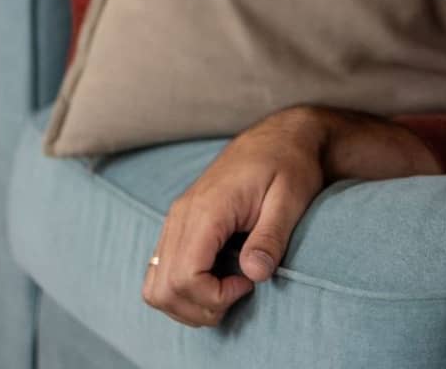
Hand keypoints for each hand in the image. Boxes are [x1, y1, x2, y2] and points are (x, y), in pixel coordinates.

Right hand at [142, 110, 327, 327]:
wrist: (278, 137)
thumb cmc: (288, 165)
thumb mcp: (290, 199)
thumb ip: (270, 237)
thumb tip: (254, 274)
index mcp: (206, 209)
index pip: (185, 277)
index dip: (215, 296)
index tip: (249, 283)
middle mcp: (181, 216)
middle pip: (164, 290)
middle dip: (200, 308)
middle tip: (239, 292)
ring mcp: (175, 221)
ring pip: (155, 287)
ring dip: (188, 304)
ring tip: (226, 291)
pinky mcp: (179, 225)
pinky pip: (161, 272)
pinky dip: (182, 290)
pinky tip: (216, 280)